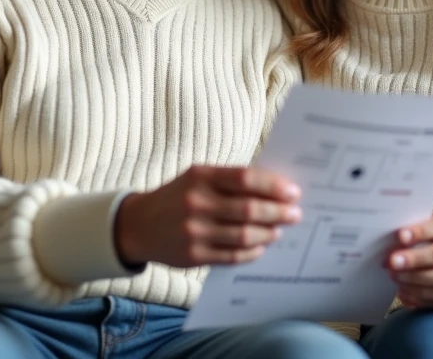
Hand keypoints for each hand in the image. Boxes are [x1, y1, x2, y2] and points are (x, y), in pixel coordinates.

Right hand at [114, 166, 301, 267]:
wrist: (137, 225)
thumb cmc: (177, 196)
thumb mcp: (197, 177)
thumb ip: (229, 180)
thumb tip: (274, 188)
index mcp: (200, 176)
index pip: (245, 179)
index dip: (274, 186)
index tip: (294, 192)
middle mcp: (197, 203)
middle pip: (249, 209)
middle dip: (278, 212)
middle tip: (295, 214)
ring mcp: (194, 231)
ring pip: (243, 234)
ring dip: (268, 233)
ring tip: (279, 230)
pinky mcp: (193, 256)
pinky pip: (232, 255)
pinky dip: (251, 252)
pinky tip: (261, 246)